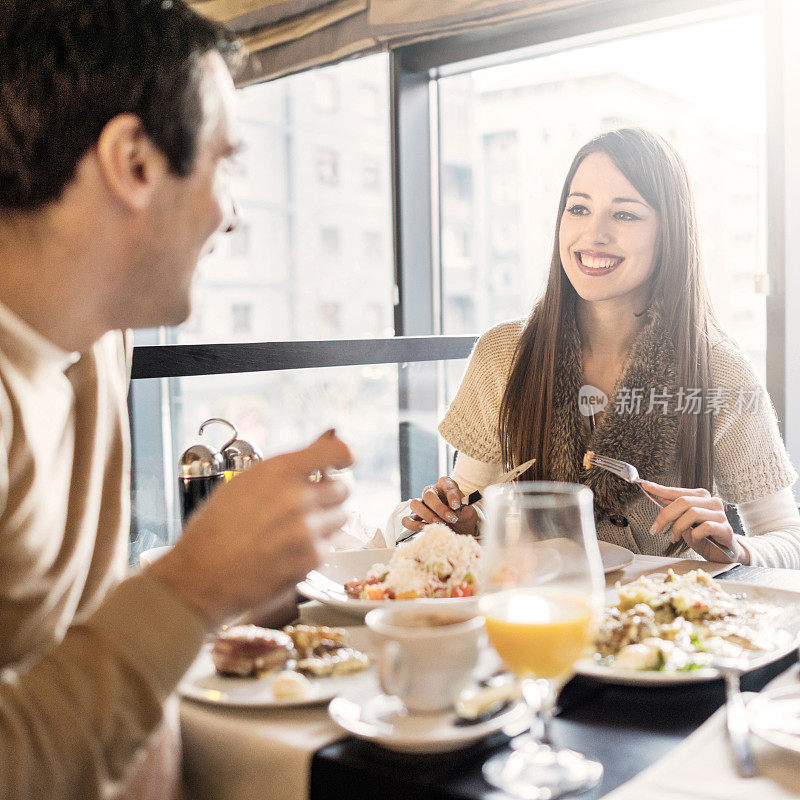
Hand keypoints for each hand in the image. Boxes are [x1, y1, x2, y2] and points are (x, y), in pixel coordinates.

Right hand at [148, 429, 353, 626]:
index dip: (344, 456)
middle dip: (329, 495)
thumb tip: (328, 438)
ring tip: (293, 530)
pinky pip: (329, 546)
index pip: (338, 451)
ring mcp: (308, 530)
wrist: (202, 576)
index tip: (342, 463)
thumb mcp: (246, 482)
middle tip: (307, 504)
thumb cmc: (218, 526)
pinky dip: (314, 549)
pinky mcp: (311, 559)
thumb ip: (291, 464)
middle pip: (343, 488)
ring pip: (341, 518)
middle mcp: (299, 497)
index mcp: (281, 471)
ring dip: (326, 522)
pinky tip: (287, 551)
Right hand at [401, 476, 477, 536]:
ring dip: (427, 516)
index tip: (457, 505)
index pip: (447, 485)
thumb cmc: (462, 516)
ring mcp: (422, 504)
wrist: (459, 528)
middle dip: (439, 508)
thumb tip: (460, 510)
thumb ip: (465, 510)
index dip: (451, 495)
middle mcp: (432, 492)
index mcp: (446, 486)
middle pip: (428, 495)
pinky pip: (407, 520)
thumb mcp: (468, 512)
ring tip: (439, 525)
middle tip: (451, 519)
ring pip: (415, 504)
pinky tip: (426, 529)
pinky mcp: (416, 518)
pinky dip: (414, 525)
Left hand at [641, 480, 747, 563]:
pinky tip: (694, 539)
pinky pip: (706, 527)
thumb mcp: (684, 522)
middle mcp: (712, 502)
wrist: (725, 553)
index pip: (678, 491)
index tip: (646, 486)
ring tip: (674, 537)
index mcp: (701, 497)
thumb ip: (675, 511)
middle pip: (683, 501)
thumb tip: (658, 500)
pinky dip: (695, 534)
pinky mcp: (726, 530)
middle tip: (656, 528)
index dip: (661, 489)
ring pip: (693, 513)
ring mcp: (721, 515)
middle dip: (666, 515)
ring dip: (678, 527)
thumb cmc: (703, 536)